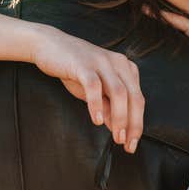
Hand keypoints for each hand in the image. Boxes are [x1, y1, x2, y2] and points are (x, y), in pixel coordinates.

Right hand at [31, 25, 143, 153]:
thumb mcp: (96, 91)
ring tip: (117, 136)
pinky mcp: (84, 64)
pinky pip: (94, 86)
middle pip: (134, 97)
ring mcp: (102, 62)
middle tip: (126, 144)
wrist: (50, 45)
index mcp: (126, 69)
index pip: (138, 99)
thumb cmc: (75, 70)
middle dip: (133, 124)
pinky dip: (97, 105)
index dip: (137, 124)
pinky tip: (97, 120)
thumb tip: (119, 130)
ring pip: (119, 92)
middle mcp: (119, 63)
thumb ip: (109, 107)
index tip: (132, 144)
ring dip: (120, 117)